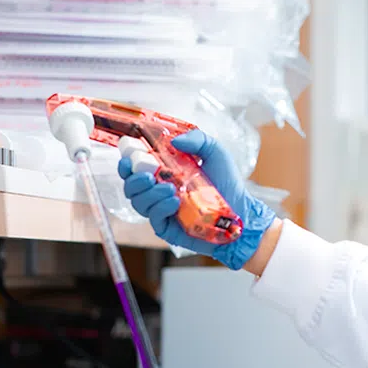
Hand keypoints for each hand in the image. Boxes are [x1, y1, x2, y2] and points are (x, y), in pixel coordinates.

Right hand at [118, 129, 274, 270]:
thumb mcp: (215, 153)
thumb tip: (174, 140)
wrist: (241, 212)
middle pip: (130, 186)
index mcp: (165, 172)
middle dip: (134, 179)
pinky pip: (152, 218)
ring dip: (149, 193)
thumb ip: (197, 140)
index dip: (126, 163)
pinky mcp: (167, 227)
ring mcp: (162, 209)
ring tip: (170, 189)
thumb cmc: (227, 184)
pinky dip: (160, 208)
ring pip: (138, 202)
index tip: (128, 158)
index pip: (135, 167)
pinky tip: (175, 203)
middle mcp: (159, 190)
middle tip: (150, 175)